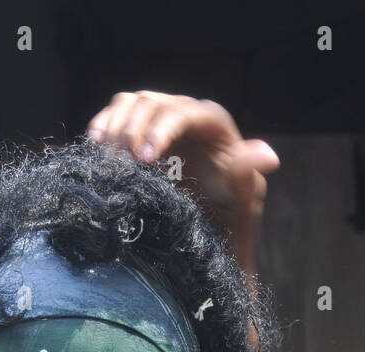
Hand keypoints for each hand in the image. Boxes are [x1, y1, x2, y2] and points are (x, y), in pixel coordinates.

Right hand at [86, 91, 278, 253]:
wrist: (208, 236)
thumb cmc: (229, 220)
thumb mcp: (243, 203)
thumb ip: (248, 176)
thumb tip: (268, 157)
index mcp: (215, 126)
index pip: (185, 113)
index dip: (162, 130)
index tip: (145, 160)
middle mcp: (189, 116)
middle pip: (153, 102)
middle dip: (133, 130)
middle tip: (120, 164)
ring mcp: (164, 121)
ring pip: (132, 102)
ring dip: (115, 126)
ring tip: (108, 158)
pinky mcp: (143, 132)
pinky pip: (118, 113)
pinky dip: (104, 124)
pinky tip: (96, 145)